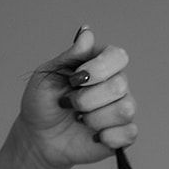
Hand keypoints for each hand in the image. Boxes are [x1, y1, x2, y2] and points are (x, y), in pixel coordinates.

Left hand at [14, 26, 138, 168]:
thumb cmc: (42, 103)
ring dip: (95, 118)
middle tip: (69, 104)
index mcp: (100, 65)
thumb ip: (71, 56)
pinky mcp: (123, 135)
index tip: (74, 79)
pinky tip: (93, 137)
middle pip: (120, 86)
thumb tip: (87, 31)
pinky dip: (107, 136)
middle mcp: (116, 86)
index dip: (99, 69)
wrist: (39, 137)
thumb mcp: (49, 74)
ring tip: (80, 120)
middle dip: (87, 99)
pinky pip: (129, 133)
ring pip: (125, 110)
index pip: (118, 57)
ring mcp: (121, 111)